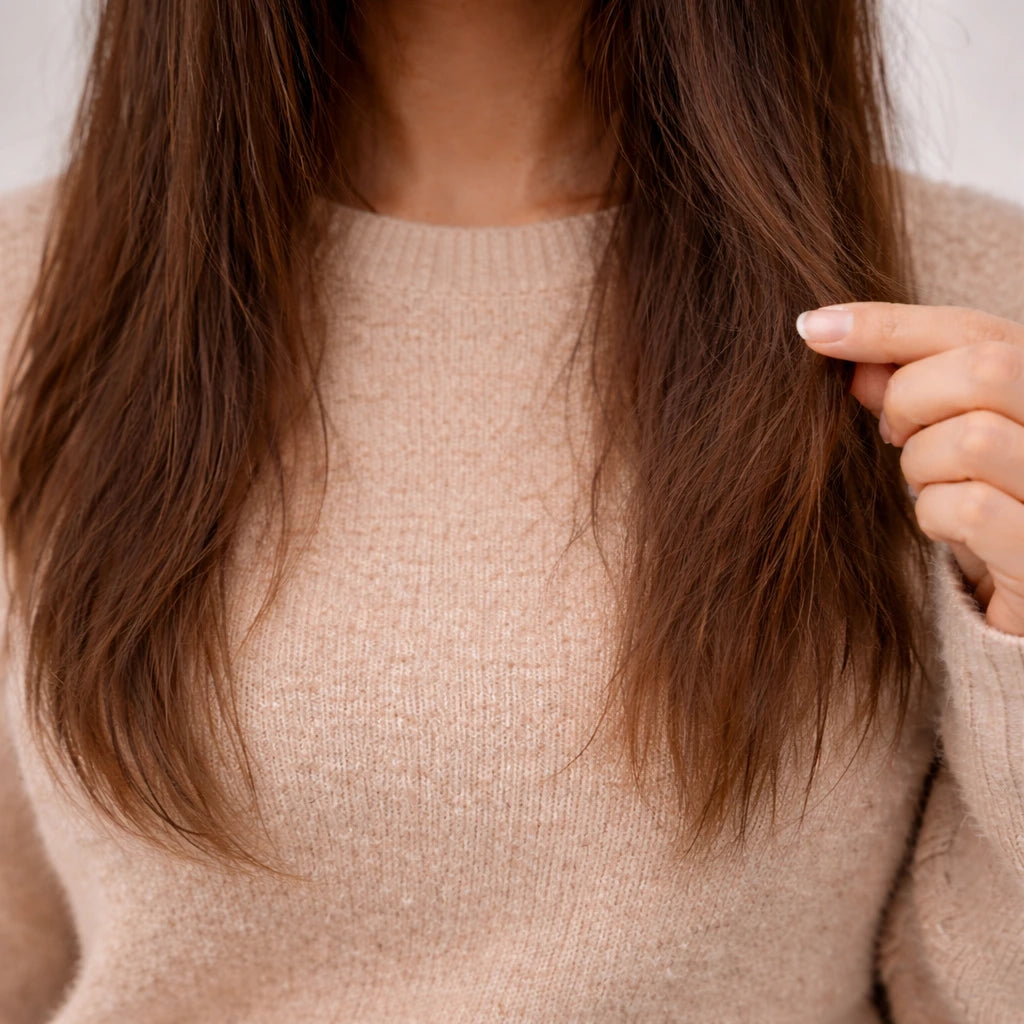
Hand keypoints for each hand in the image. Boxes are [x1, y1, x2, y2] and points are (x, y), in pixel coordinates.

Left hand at [797, 301, 1023, 635]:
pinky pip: (971, 509)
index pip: (972, 330)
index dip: (887, 325)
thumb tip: (831, 336)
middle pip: (982, 371)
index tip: (812, 329)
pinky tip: (944, 524)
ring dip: (922, 464)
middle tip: (894, 432)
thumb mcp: (945, 436)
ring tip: (929, 482)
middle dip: (910, 399)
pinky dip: (936, 514)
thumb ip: (904, 387)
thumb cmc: (985, 502)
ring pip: (971, 440)